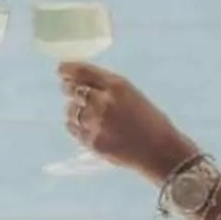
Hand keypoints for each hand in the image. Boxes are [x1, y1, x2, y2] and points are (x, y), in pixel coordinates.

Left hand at [58, 63, 197, 182]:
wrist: (159, 150)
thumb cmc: (148, 120)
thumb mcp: (131, 94)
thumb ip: (107, 86)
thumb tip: (77, 78)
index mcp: (117, 86)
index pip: (83, 71)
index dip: (68, 68)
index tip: (61, 69)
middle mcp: (104, 102)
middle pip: (72, 89)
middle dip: (68, 88)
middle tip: (69, 90)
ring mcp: (97, 123)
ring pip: (70, 110)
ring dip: (74, 109)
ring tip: (87, 114)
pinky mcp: (92, 142)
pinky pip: (72, 128)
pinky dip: (76, 125)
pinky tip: (88, 127)